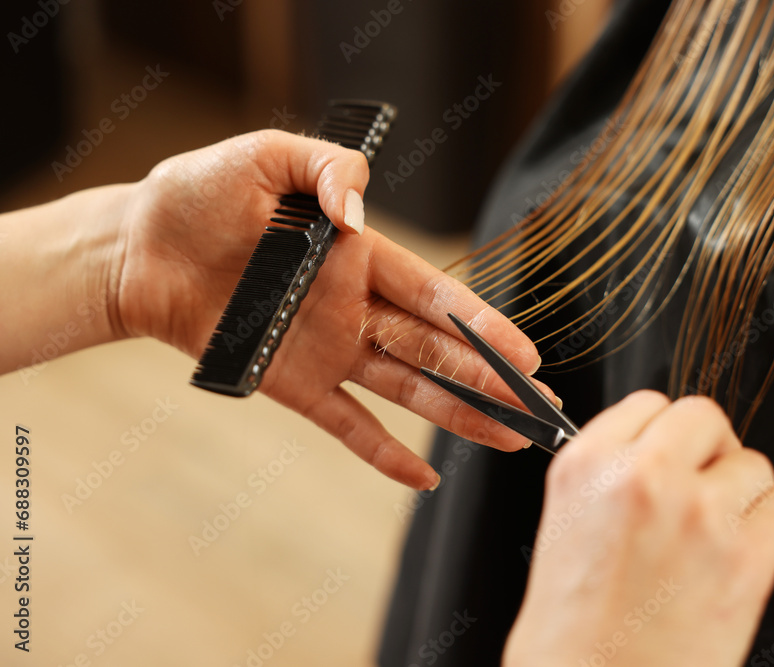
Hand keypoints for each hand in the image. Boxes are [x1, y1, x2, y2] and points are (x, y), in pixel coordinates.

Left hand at [111, 130, 545, 488]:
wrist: (137, 247)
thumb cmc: (199, 194)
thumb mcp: (267, 156)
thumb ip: (328, 169)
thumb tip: (362, 212)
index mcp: (360, 256)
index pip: (436, 297)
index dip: (483, 326)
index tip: (526, 355)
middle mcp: (354, 308)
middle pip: (435, 349)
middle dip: (489, 380)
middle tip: (538, 409)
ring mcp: (327, 350)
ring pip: (407, 388)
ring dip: (458, 415)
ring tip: (508, 437)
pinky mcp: (290, 383)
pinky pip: (346, 423)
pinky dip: (383, 452)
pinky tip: (424, 477)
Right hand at [504, 391, 773, 666]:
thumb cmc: (569, 631)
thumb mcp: (564, 526)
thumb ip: (609, 478)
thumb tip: (665, 455)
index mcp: (587, 466)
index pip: (648, 404)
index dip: (665, 431)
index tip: (674, 449)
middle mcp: (642, 478)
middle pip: (703, 416)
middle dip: (708, 446)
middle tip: (703, 479)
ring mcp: (698, 515)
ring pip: (751, 463)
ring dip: (743, 487)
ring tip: (722, 524)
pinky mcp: (746, 561)